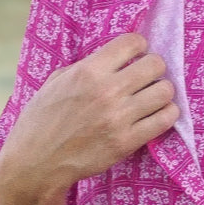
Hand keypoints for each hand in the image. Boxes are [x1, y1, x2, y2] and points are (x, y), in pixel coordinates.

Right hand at [0, 33, 178, 204]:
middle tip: (146, 77)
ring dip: (162, 92)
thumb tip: (116, 58)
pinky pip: (165, 120)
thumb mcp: (57, 81)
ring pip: (165, 91)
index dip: (138, 47)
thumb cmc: (43, 119)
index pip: (133, 43)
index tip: (135, 56)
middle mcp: (107, 91)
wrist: (36, 161)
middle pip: (155, 65)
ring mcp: (119, 118)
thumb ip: (87, 66)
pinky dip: (166, 114)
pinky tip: (156, 114)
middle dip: (153, 68)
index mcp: (88, 71)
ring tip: (152, 97)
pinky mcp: (127, 142)